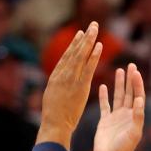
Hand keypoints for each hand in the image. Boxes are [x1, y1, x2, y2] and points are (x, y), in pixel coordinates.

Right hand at [38, 22, 102, 143]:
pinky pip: (88, 68)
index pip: (66, 57)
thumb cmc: (53, 117)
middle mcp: (62, 75)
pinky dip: (94, 56)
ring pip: (81, 56)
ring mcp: (71, 79)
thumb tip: (60, 83)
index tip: (80, 34)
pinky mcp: (80, 86)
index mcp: (55, 77)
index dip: (74, 45)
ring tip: (96, 29)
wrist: (54, 125)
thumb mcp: (51, 97)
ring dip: (89, 41)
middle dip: (84, 37)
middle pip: (74, 52)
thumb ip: (58, 87)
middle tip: (92, 25)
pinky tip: (99, 45)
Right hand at [93, 63, 145, 150]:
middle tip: (131, 65)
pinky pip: (105, 105)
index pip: (138, 96)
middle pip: (129, 93)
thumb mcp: (133, 133)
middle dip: (130, 80)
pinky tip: (102, 86)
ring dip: (119, 84)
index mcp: (135, 117)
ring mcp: (115, 117)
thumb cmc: (123, 149)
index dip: (138, 84)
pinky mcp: (105, 121)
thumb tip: (139, 99)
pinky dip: (104, 96)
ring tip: (119, 70)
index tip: (136, 72)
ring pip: (118, 96)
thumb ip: (137, 116)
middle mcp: (126, 115)